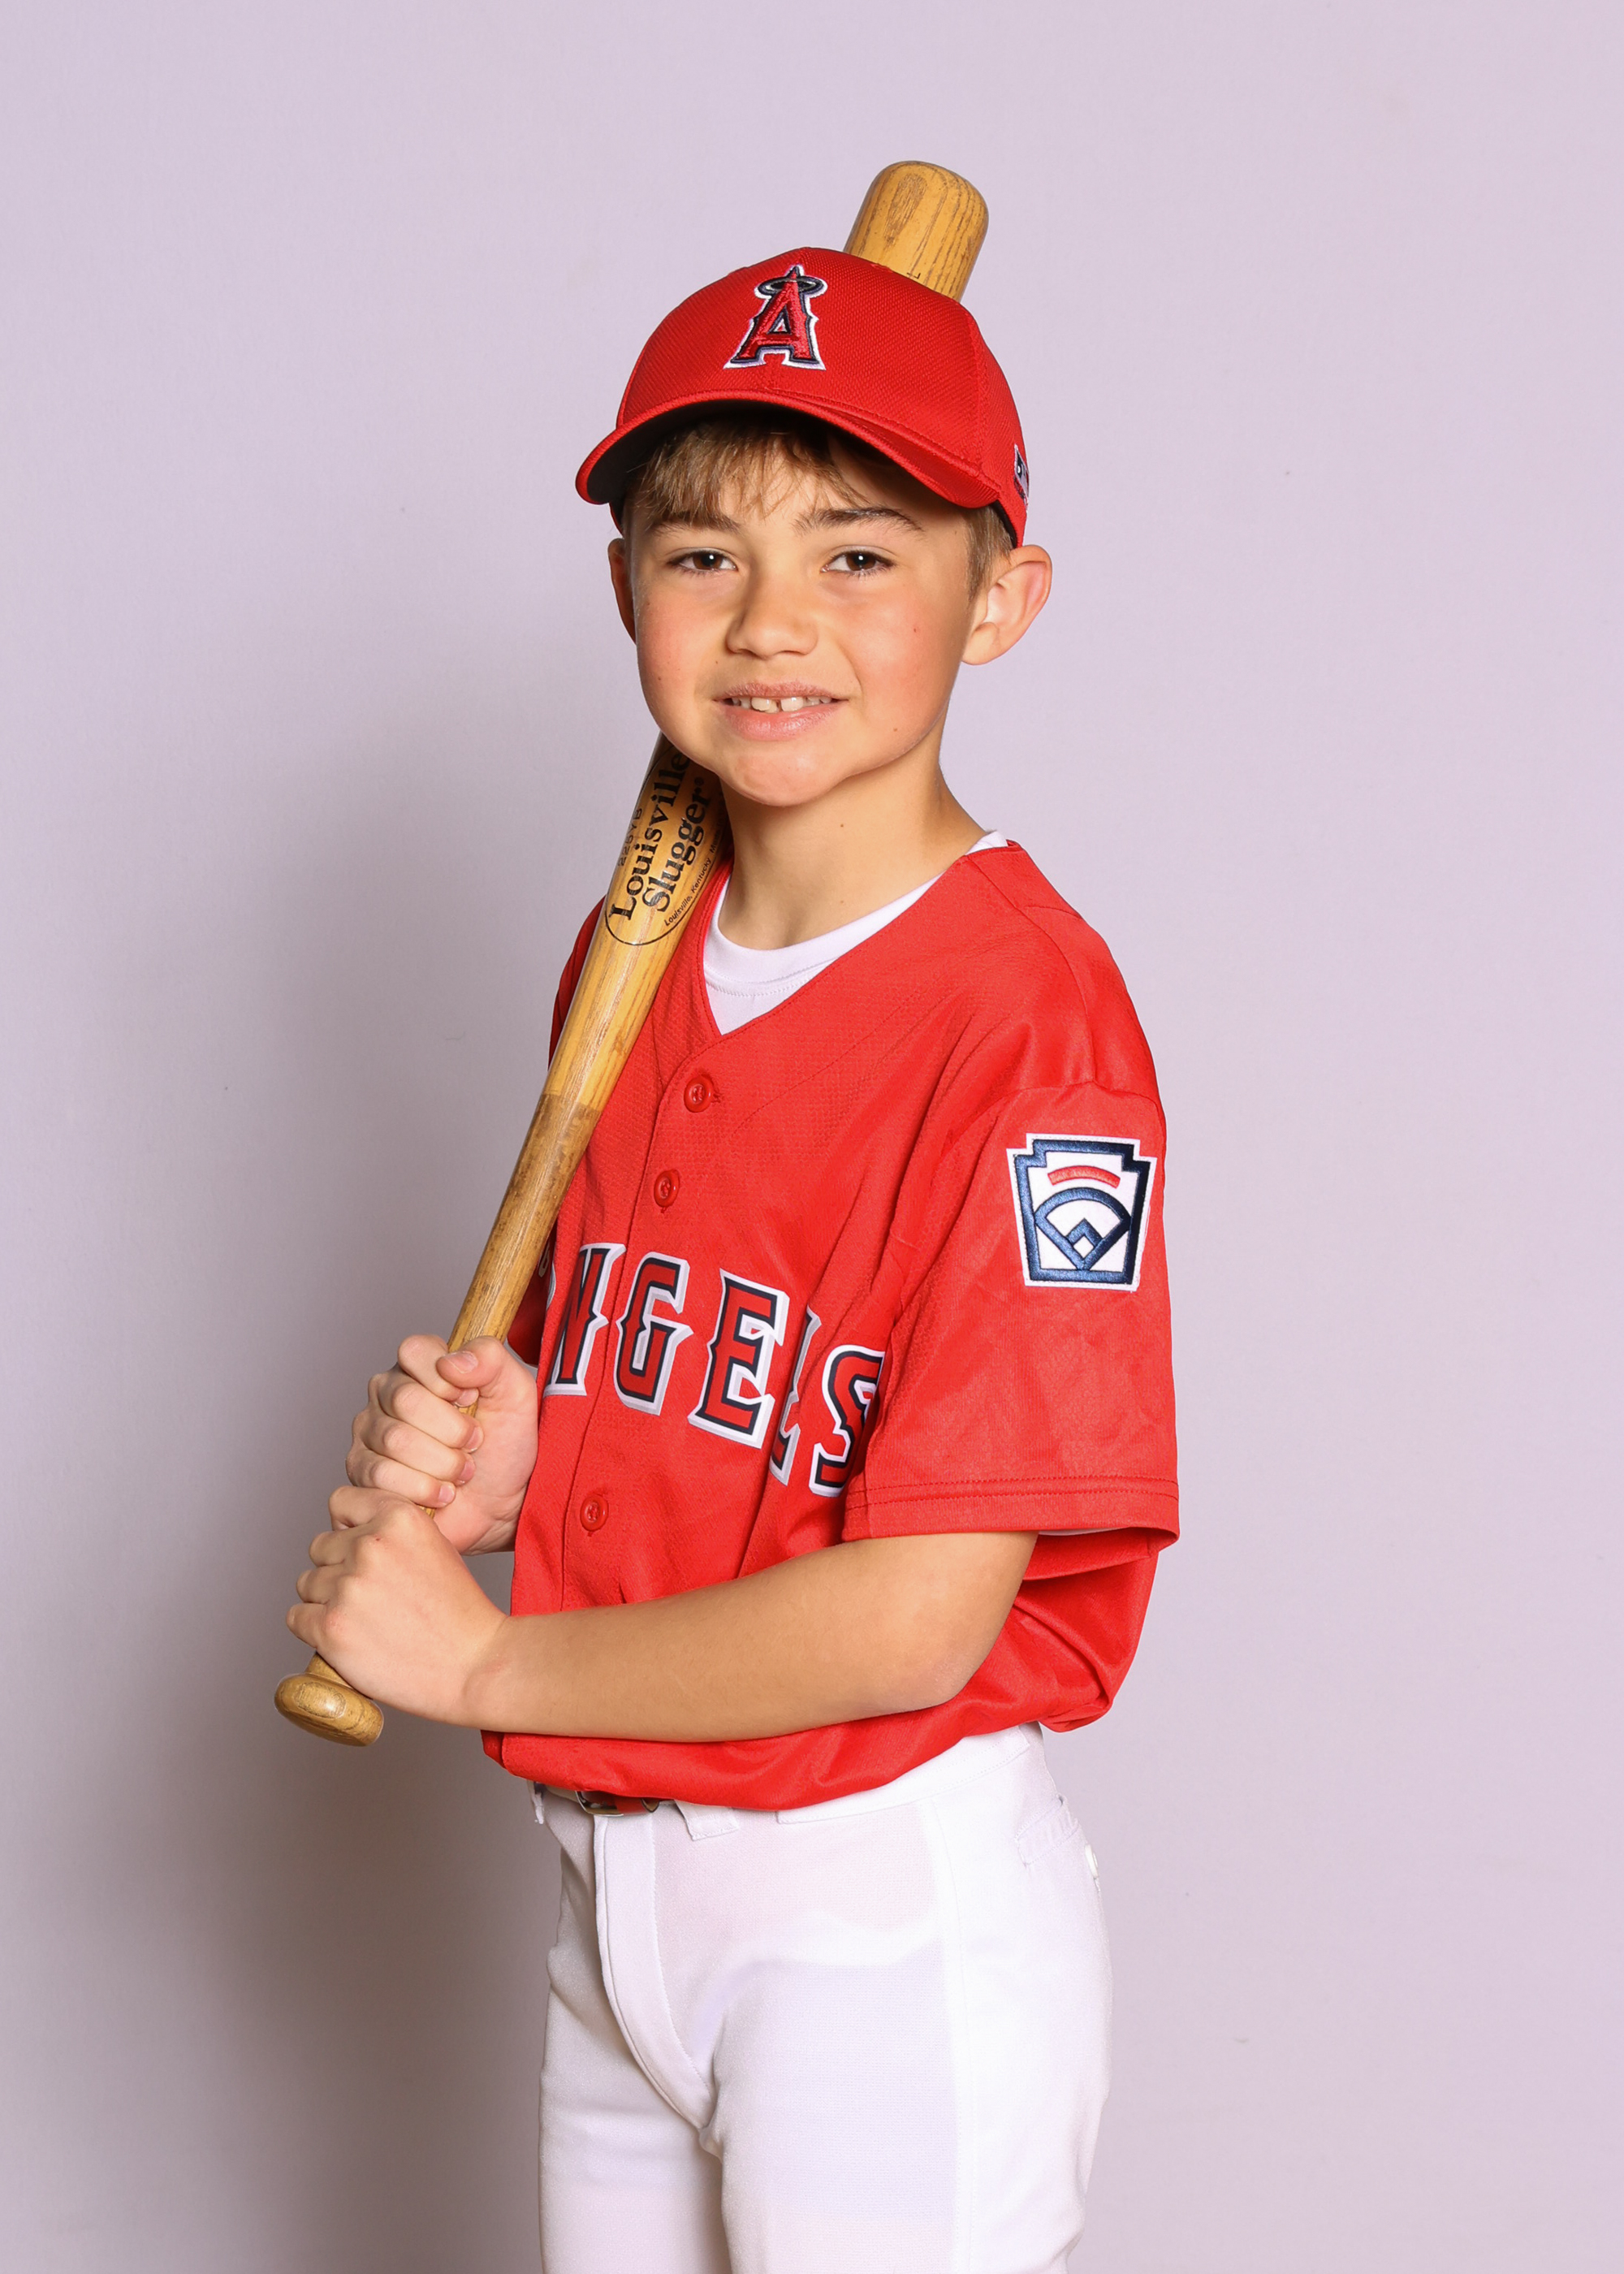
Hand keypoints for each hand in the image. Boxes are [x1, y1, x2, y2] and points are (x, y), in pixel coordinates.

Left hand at [288, 1497, 509, 1722]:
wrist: (475, 1665)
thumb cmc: (459, 1613)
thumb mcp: (436, 1548)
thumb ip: (394, 1533)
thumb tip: (350, 1533)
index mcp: (399, 1518)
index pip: (341, 1502)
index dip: (347, 1528)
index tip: (359, 1549)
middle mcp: (370, 1545)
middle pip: (321, 1548)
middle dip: (337, 1569)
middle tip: (368, 1597)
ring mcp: (348, 1586)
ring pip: (307, 1583)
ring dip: (325, 1600)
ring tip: (363, 1621)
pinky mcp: (330, 1626)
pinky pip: (297, 1617)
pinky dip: (314, 1628)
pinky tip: (344, 1637)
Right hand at [337, 1334, 537, 1553]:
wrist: (499, 1505)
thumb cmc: (505, 1446)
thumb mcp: (515, 1393)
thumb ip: (491, 1359)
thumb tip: (450, 1361)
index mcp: (420, 1364)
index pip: (414, 1352)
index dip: (448, 1383)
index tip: (472, 1401)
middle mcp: (387, 1392)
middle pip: (405, 1400)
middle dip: (452, 1430)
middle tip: (473, 1443)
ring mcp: (370, 1431)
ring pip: (395, 1440)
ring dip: (442, 1463)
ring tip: (462, 1471)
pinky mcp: (362, 1471)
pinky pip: (382, 1475)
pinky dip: (423, 1489)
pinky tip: (442, 1492)